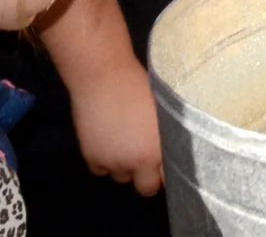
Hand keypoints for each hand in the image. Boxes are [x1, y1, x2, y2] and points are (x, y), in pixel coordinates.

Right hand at [68, 52, 163, 195]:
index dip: (168, 172)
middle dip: (147, 177)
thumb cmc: (139, 85)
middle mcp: (137, 162)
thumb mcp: (164, 111)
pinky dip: (103, 161)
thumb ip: (169, 134)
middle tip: (146, 159)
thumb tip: (174, 147)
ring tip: (124, 142)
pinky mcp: (92, 158)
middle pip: (146, 188)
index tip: (166, 164)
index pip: (169, 178)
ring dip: (124, 167)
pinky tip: (106, 141)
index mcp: (159, 149)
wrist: (104, 76)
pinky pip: (100, 170)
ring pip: (121, 178)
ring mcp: (113, 162)